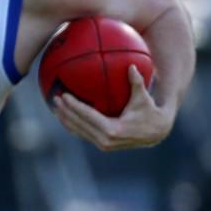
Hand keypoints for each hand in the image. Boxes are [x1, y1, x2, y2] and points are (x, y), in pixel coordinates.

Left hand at [52, 65, 175, 150]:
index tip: (64, 96)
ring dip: (65, 119)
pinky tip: (64, 115)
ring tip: (54, 107)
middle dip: (65, 112)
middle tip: (55, 99)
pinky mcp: (102, 144)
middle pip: (79, 125)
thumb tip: (131, 66)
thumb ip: (137, 82)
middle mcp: (105, 140)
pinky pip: (83, 133)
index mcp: (113, 130)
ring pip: (78, 131)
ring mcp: (102, 144)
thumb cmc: (149, 112)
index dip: (74, 106)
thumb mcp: (143, 97)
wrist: (155, 133)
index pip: (88, 116)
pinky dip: (72, 125)